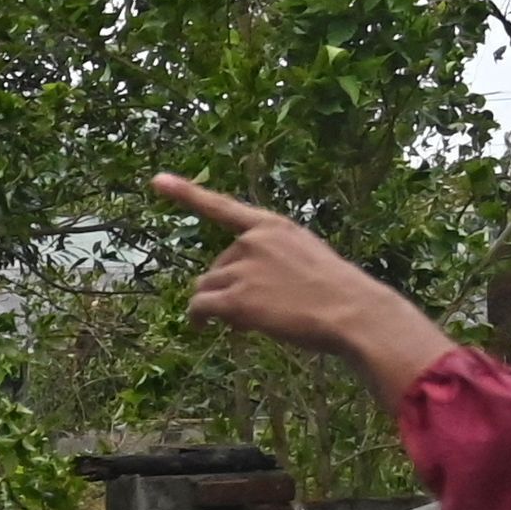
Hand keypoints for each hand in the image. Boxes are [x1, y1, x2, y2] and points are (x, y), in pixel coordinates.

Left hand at [152, 174, 463, 405]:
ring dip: (216, 306)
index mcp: (273, 226)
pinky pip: (200, 307)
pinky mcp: (235, 298)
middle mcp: (253, 241)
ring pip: (205, 288)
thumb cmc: (339, 293)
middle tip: (258, 309)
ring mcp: (243, 268)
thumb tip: (231, 288)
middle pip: (215, 267)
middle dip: (227, 288)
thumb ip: (270, 260)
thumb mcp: (307, 258)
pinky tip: (207, 328)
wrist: (354, 313)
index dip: (186, 193)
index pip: (223, 207)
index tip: (157, 181)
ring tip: (247, 322)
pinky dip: (199, 318)